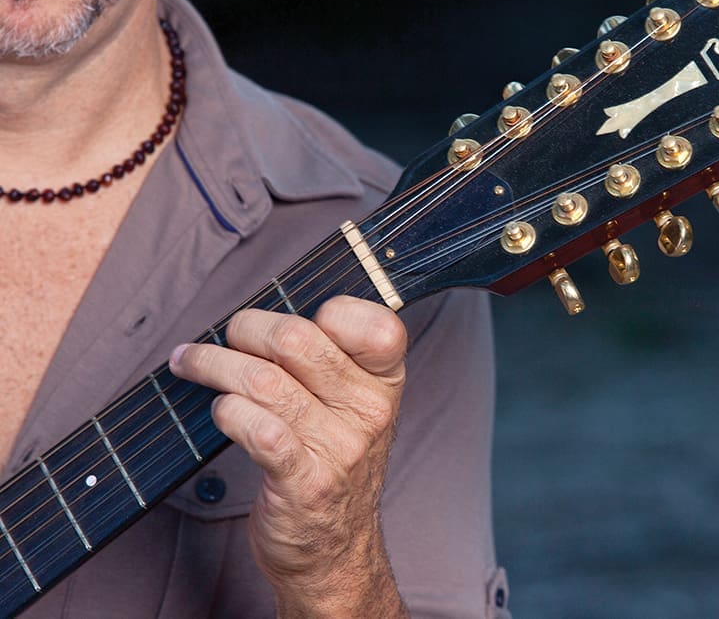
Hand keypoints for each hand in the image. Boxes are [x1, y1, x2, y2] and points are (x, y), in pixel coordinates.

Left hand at [169, 295, 408, 616]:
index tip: (296, 315)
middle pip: (298, 339)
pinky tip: (218, 412)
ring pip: (262, 380)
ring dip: (213, 365)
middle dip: (246, 328)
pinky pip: (254, 427)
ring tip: (192, 364)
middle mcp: (369, 412)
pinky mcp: (304, 481)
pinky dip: (226, 412)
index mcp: (385, 384)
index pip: (377, 325)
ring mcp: (340, 448)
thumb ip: (329, 359)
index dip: (333, 310)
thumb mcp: (354, 407)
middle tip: (226, 335)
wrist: (334, 550)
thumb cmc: (332, 463)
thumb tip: (263, 313)